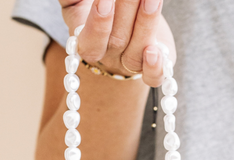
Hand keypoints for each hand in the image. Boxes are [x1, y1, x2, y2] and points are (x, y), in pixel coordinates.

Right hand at [59, 0, 175, 86]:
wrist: (123, 23)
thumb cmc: (95, 9)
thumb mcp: (79, 4)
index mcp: (87, 43)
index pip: (90, 42)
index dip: (98, 25)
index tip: (105, 0)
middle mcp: (109, 57)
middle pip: (117, 41)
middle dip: (127, 10)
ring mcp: (129, 65)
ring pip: (136, 54)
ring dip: (146, 25)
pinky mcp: (150, 68)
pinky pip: (152, 78)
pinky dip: (154, 68)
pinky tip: (155, 52)